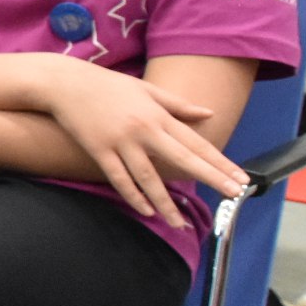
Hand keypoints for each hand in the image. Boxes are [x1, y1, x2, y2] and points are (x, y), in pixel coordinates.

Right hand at [38, 57, 239, 222]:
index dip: (219, 162)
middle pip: (182, 159)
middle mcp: (143, 130)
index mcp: (157, 115)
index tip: (239, 178)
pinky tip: (145, 211)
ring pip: (148, 178)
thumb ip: (178, 104)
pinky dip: (133, 196)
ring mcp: (120, 142)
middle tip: (232, 195)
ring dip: (165, 202)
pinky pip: (119, 179)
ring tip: (179, 223)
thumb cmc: (107, 85)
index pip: (195, 143)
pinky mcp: (99, 150)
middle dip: (209, 178)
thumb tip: (209, 114)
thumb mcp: (146, 89)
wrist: (65, 82)